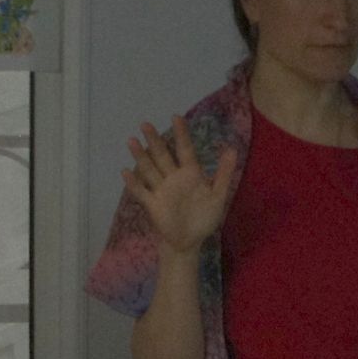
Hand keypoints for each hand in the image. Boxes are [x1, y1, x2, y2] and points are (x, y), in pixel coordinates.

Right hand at [123, 118, 235, 256]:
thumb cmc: (204, 218)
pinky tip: (125, 172)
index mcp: (190, 174)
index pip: (185, 150)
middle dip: (154, 140)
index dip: (181, 134)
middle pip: (162, 155)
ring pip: (149, 169)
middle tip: (145, 124)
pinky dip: (133, 183)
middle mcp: (173, 178)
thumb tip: (232, 149)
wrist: (190, 241)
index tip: (176, 116)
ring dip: (141, 156)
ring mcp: (161, 190)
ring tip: (132, 141)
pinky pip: (141, 192)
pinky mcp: (152, 204)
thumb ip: (224, 173)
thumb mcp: (218, 196)